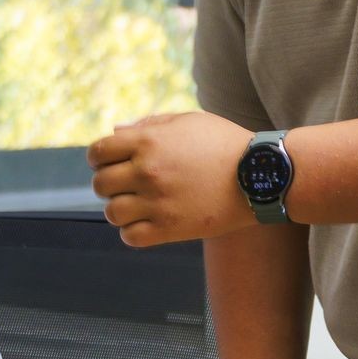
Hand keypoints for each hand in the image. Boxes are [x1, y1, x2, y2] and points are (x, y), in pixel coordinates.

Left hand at [87, 111, 255, 245]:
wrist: (259, 175)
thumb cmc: (225, 143)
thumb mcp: (188, 121)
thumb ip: (149, 125)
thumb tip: (115, 131)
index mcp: (148, 141)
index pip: (98, 152)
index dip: (98, 158)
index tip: (108, 163)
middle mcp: (147, 171)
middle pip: (100, 184)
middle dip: (108, 184)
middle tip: (125, 185)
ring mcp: (157, 202)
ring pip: (112, 213)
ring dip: (120, 209)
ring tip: (136, 206)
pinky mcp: (170, 229)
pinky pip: (130, 237)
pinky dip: (132, 232)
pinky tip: (146, 223)